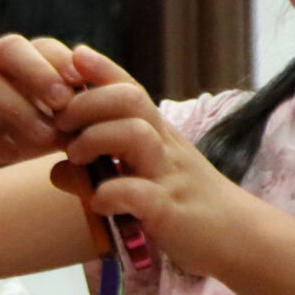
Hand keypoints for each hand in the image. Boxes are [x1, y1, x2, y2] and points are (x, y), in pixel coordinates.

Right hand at [0, 34, 90, 176]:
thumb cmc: (18, 129)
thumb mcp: (54, 120)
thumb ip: (78, 113)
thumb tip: (113, 114)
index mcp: (20, 58)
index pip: (43, 46)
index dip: (63, 60)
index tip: (83, 84)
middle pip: (9, 48)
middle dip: (40, 72)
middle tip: (63, 100)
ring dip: (20, 108)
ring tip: (46, 134)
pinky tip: (15, 150)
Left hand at [50, 45, 253, 279]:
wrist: (239, 239)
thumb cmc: (183, 207)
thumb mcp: (142, 182)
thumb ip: (99, 172)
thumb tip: (56, 168)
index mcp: (158, 135)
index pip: (130, 90)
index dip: (102, 70)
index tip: (73, 56)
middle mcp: (165, 147)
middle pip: (129, 101)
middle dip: (87, 103)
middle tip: (60, 123)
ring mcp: (168, 176)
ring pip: (135, 135)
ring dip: (96, 140)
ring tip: (77, 157)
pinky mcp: (170, 210)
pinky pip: (138, 193)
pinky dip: (111, 194)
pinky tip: (98, 202)